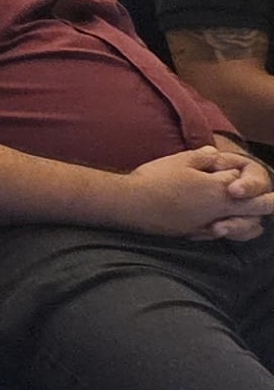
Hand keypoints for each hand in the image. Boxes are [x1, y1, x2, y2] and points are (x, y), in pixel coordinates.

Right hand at [120, 145, 273, 239]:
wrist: (129, 204)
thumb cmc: (154, 179)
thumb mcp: (180, 161)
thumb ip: (202, 158)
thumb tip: (214, 154)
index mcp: (218, 190)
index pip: (251, 190)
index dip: (258, 187)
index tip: (260, 187)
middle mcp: (218, 210)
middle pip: (255, 212)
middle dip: (265, 206)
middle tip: (271, 202)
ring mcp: (206, 224)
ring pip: (242, 228)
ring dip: (249, 222)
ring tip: (253, 219)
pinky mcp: (193, 233)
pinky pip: (221, 235)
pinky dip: (229, 230)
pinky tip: (224, 226)